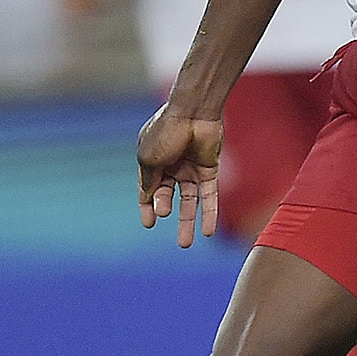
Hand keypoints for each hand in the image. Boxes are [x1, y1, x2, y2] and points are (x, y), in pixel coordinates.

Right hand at [137, 101, 223, 247]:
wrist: (194, 112)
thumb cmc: (166, 131)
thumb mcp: (149, 159)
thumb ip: (149, 181)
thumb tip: (148, 201)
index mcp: (153, 160)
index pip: (147, 189)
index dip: (147, 207)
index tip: (149, 224)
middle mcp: (171, 166)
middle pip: (168, 195)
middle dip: (165, 209)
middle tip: (164, 217)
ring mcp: (191, 168)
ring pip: (189, 201)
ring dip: (187, 222)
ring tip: (184, 244)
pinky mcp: (209, 170)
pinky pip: (209, 196)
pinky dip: (209, 214)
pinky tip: (208, 232)